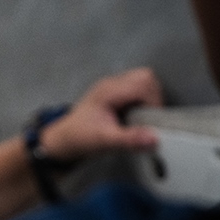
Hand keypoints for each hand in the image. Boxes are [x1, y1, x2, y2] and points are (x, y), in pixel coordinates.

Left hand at [41, 67, 161, 160]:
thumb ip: (129, 139)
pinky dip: (143, 101)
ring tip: (142, 117)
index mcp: (108, 91)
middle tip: (149, 117)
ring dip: (150, 98)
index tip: (152, 120)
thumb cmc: (80, 137)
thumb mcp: (105, 141)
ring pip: (143, 81)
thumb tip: (153, 138)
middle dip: (154, 97)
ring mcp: (112, 88)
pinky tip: (136, 117)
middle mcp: (110, 85)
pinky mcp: (115, 94)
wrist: (65, 140)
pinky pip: (137, 90)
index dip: (154, 102)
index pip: (143, 84)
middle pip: (145, 77)